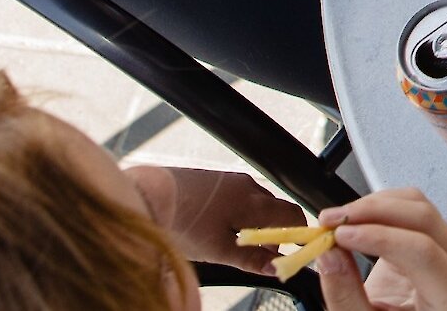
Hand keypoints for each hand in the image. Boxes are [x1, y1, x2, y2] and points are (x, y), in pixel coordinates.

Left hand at [126, 167, 300, 276]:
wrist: (149, 195)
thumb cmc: (182, 221)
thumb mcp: (218, 250)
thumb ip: (251, 259)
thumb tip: (276, 268)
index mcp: (255, 202)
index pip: (293, 215)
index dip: (297, 235)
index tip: (291, 252)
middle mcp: (248, 186)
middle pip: (276, 210)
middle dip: (274, 234)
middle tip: (260, 256)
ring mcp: (231, 180)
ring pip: (256, 204)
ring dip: (256, 224)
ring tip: (233, 245)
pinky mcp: (215, 180)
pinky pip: (239, 197)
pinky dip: (239, 214)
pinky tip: (218, 229)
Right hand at [309, 189, 446, 310]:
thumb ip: (346, 295)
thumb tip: (328, 254)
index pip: (423, 252)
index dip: (380, 236)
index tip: (340, 234)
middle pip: (423, 219)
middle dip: (372, 212)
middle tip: (331, 221)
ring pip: (418, 205)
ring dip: (373, 205)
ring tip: (338, 220)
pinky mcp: (439, 237)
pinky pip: (412, 208)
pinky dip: (380, 206)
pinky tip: (356, 219)